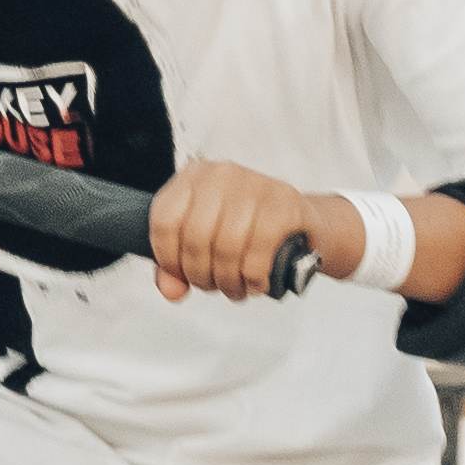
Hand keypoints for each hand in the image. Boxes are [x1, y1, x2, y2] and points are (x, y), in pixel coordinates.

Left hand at [145, 163, 366, 302]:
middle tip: (214, 286)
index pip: (164, 221)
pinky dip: (254, 277)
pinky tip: (256, 282)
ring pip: (227, 247)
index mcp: (193, 177)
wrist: (299, 225)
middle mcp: (222, 174)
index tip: (181, 275)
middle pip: (195, 237)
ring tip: (235, 288)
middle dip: (202, 275)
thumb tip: (171, 290)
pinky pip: (257, 252)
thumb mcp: (203, 245)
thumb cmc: (246, 232)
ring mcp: (255, 185)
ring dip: (229, 281)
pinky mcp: (285, 203)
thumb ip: (175, 268)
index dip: (168, 259)